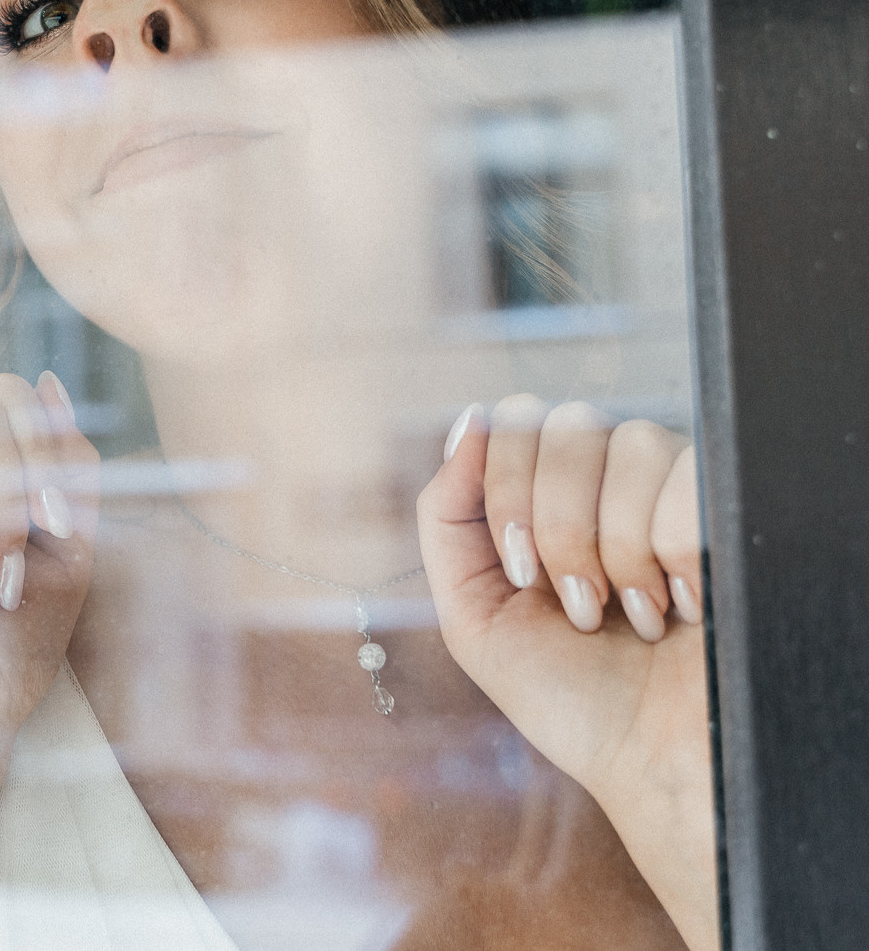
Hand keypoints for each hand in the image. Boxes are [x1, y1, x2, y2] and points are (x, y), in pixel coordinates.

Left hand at [418, 395, 716, 950]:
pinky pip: (691, 476)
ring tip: (633, 615)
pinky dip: (676, 552)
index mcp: (545, 492)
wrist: (658, 760)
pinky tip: (682, 606)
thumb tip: (467, 420)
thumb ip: (448, 515)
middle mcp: (609, 477)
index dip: (509, 496)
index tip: (524, 578)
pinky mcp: (732, 506)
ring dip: (618, 548)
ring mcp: (673, 487)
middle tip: (578, 606)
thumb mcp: (474, 615)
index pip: (516, 420)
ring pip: (632, 443)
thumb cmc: (569, 695)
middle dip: (561, 529)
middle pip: (567, 424)